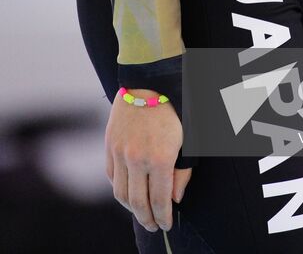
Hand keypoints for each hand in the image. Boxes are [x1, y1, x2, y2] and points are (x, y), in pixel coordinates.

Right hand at [105, 88, 191, 231]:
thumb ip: (183, 169)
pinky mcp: (109, 144)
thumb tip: (175, 198)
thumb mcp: (191, 136)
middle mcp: (136, 158)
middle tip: (154, 226)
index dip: (163, 217)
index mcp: (160, 158)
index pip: (159, 200)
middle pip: (137, 202)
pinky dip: (119, 188)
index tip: (166, 225)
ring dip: (131, 208)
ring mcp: (119, 152)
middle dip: (146, 219)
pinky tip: (129, 192)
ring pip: (121, 192)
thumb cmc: (178, 104)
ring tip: (142, 212)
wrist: (151, 77)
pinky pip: (111, 176)